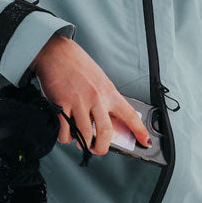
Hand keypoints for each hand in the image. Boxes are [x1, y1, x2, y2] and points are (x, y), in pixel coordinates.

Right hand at [30, 33, 151, 155]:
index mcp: (109, 92)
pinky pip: (66, 131)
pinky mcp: (61, 105)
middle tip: (98, 149)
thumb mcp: (100, 80)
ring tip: (81, 142)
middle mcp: (96, 98)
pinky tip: (67, 133)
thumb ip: (106, 100)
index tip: (145, 142)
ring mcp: (79, 102)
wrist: (56, 53)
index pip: (130, 115)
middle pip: (106, 133)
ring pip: (84, 135)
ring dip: (83, 144)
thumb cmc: (78, 66)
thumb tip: (110, 122)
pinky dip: (67, 138)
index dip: (139, 131)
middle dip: (102, 148)